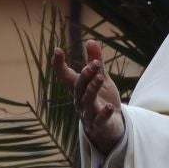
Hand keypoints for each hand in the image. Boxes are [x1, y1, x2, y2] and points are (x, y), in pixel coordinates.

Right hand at [53, 38, 124, 154]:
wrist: (111, 127)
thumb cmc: (103, 101)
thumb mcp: (101, 79)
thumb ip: (96, 62)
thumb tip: (91, 40)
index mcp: (78, 89)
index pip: (65, 76)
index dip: (59, 65)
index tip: (57, 50)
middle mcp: (79, 101)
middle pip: (78, 87)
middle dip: (85, 75)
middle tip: (94, 63)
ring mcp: (88, 114)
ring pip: (87, 101)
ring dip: (93, 89)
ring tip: (101, 77)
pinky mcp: (99, 124)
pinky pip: (100, 119)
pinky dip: (104, 113)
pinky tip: (109, 106)